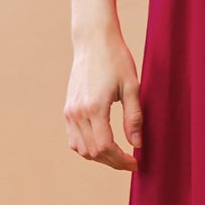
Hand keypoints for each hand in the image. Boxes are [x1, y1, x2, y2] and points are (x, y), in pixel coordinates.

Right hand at [64, 32, 142, 170]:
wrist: (93, 42)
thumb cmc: (116, 60)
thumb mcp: (133, 87)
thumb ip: (134, 118)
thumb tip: (137, 144)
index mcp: (94, 107)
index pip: (105, 147)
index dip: (121, 160)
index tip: (135, 162)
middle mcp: (78, 112)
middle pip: (93, 152)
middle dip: (113, 162)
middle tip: (130, 162)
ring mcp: (70, 112)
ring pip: (81, 149)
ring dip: (99, 157)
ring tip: (118, 155)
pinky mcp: (67, 109)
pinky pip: (73, 139)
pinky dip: (87, 148)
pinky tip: (102, 145)